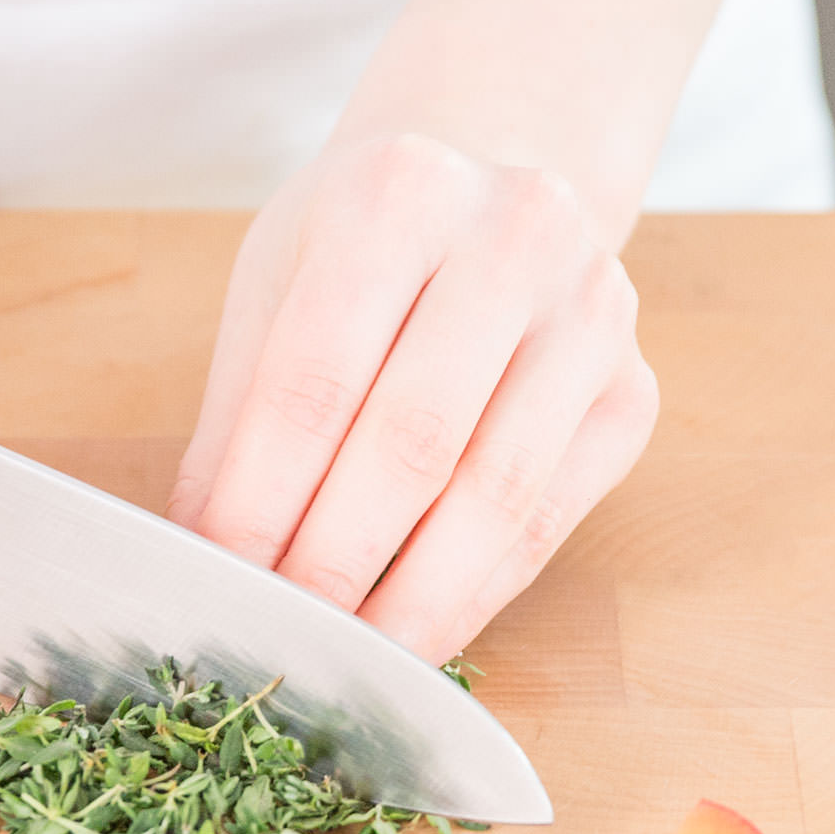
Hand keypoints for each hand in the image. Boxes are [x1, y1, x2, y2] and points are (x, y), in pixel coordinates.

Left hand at [169, 133, 657, 664]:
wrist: (498, 176)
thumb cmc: (366, 239)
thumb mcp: (277, 285)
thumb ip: (240, 418)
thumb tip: (202, 554)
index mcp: (398, 194)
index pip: (313, 381)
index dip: (260, 501)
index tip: (220, 582)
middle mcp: (515, 238)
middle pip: (410, 443)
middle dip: (333, 563)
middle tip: (277, 637)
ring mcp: (593, 317)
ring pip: (494, 498)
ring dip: (409, 600)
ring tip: (341, 657)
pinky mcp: (632, 394)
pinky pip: (546, 524)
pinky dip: (473, 596)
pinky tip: (415, 634)